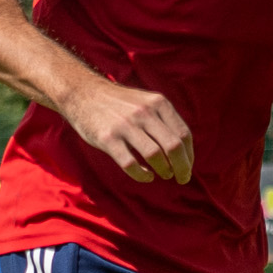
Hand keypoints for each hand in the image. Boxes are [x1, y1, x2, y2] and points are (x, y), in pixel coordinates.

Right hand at [63, 78, 194, 183]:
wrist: (83, 93)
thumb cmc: (119, 103)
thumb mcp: (146, 102)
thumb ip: (164, 120)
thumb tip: (184, 150)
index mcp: (158, 103)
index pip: (184, 134)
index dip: (189, 155)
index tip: (187, 167)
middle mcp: (144, 112)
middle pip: (174, 146)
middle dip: (182, 167)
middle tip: (182, 178)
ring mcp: (125, 125)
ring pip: (155, 155)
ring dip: (164, 170)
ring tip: (164, 175)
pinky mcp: (107, 138)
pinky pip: (130, 164)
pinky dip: (142, 175)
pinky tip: (146, 176)